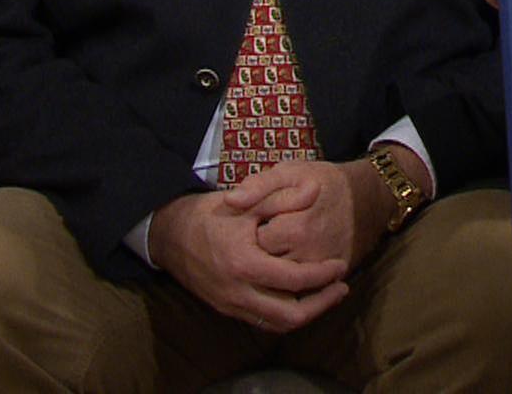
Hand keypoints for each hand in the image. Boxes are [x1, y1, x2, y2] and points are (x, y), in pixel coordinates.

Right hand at [148, 190, 348, 331]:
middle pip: (290, 316)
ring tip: (326, 296)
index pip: (295, 280)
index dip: (323, 275)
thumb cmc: (211, 214)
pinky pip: (262, 321)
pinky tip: (299, 299)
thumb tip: (316, 189)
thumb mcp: (247, 202)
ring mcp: (230, 304)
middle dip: (321, 305)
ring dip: (305, 313)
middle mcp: (237, 291)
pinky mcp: (226, 309)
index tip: (340, 266)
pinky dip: (285, 315)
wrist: (171, 233)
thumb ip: (283, 198)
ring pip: (276, 324)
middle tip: (340, 289)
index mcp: (244, 263)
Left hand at [223, 159, 384, 270]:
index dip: (250, 232)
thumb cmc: (322, 182)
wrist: (365, 197)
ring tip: (275, 249)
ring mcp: (322, 271)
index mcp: (296, 229)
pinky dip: (290, 284)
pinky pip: (303, 290)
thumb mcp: (290, 172)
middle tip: (264, 235)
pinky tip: (286, 265)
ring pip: (283, 283)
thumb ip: (259, 186)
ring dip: (272, 271)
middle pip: (267, 267)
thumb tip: (231, 201)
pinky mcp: (332, 279)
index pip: (255, 244)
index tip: (256, 221)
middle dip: (259, 254)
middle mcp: (311, 256)